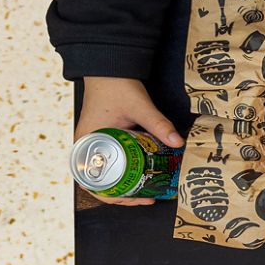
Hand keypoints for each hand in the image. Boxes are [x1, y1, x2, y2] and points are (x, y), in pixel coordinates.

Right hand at [76, 77, 183, 205]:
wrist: (109, 65)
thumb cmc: (116, 85)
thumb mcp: (139, 107)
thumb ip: (158, 124)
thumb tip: (179, 143)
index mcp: (86, 143)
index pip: (91, 182)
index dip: (112, 197)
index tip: (135, 199)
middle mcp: (86, 146)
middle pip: (100, 182)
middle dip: (122, 195)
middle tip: (147, 198)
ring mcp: (94, 143)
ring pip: (106, 174)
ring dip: (123, 185)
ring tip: (145, 192)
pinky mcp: (103, 138)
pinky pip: (110, 161)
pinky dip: (123, 171)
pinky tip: (141, 175)